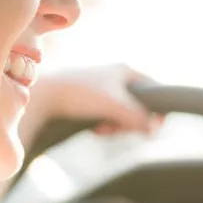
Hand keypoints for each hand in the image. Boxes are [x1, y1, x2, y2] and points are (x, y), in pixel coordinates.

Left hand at [21, 64, 161, 143]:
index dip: (158, 110)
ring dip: (117, 127)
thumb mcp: (114, 106)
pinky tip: (94, 129)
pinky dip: (105, 126)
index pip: (156, 89)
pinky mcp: (90, 100)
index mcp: (126, 71)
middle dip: (131, 122)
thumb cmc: (80, 95)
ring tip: (102, 129)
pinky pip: (108, 117)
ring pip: (123, 114)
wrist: (44, 95)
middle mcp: (116, 77)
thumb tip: (155, 129)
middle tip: (119, 130)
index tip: (155, 127)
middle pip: (139, 106)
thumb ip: (138, 117)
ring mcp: (103, 88)